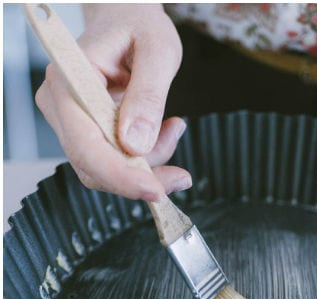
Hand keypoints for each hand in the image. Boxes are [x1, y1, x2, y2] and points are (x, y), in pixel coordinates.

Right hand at [34, 4, 189, 200]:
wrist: (127, 16)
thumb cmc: (139, 24)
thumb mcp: (157, 51)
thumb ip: (148, 96)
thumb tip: (135, 144)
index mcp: (68, 79)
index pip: (84, 145)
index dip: (119, 176)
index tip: (156, 190)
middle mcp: (60, 104)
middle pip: (93, 167)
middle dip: (141, 178)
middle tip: (183, 176)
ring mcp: (71, 121)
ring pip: (108, 170)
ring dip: (149, 165)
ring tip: (174, 128)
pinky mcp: (88, 131)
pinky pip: (117, 161)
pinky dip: (147, 157)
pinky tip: (166, 129)